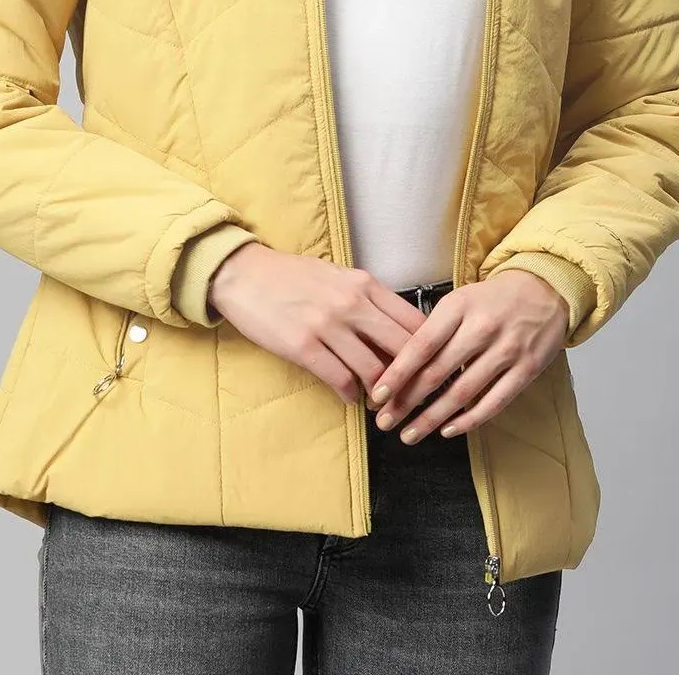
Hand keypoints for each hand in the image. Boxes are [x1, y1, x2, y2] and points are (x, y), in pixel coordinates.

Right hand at [207, 245, 428, 403]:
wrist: (244, 273)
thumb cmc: (293, 276)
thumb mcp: (338, 276)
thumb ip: (368, 299)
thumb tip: (396, 329)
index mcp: (365, 284)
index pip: (414, 322)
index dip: (430, 351)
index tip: (434, 371)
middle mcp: (352, 303)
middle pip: (402, 349)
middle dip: (414, 380)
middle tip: (415, 399)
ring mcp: (328, 324)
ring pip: (374, 370)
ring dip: (382, 395)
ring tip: (382, 405)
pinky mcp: (303, 345)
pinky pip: (340, 379)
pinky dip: (352, 395)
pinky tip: (352, 399)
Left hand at [367, 270, 569, 442]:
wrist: (544, 289)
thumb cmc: (492, 299)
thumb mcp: (459, 300)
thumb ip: (433, 329)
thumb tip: (398, 367)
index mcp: (459, 307)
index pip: (422, 344)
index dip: (398, 372)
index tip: (378, 394)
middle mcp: (482, 328)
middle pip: (437, 372)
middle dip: (407, 402)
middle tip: (385, 422)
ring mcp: (506, 350)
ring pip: (462, 393)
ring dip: (432, 418)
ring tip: (410, 434)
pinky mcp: (527, 369)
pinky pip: (494, 402)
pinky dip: (469, 420)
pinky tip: (448, 430)